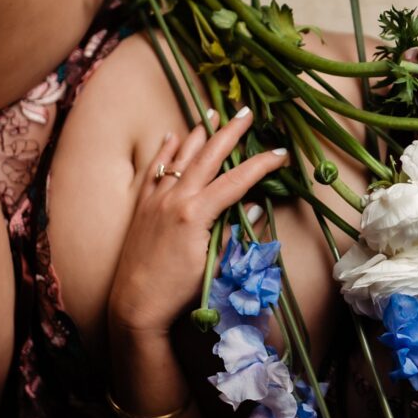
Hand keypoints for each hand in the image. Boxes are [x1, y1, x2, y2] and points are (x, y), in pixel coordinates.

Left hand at [108, 108, 287, 336]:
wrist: (136, 304)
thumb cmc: (179, 292)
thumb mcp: (215, 265)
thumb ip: (235, 232)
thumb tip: (254, 208)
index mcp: (197, 213)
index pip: (238, 180)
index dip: (262, 165)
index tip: (282, 153)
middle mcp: (175, 199)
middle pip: (209, 156)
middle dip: (231, 132)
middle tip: (247, 113)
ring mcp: (156, 200)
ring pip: (180, 156)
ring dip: (199, 133)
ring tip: (211, 113)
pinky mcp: (142, 207)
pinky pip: (154, 170)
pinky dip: (164, 151)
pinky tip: (171, 136)